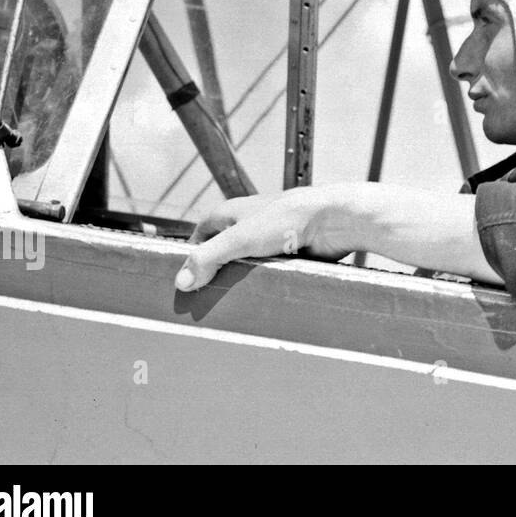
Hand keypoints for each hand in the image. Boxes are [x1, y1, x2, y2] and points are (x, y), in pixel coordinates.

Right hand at [176, 189, 351, 291]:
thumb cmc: (287, 218)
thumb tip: (181, 282)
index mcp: (233, 212)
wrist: (334, 220)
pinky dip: (265, 282)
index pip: (202, 232)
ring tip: (233, 303)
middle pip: (225, 250)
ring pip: (248, 263)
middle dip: (217, 271)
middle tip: (207, 297)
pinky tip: (261, 297)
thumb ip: (209, 258)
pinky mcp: (290, 253)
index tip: (185, 279)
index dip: (193, 252)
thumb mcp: (239, 238)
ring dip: (243, 279)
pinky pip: (270, 271)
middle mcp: (251, 223)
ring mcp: (271, 239)